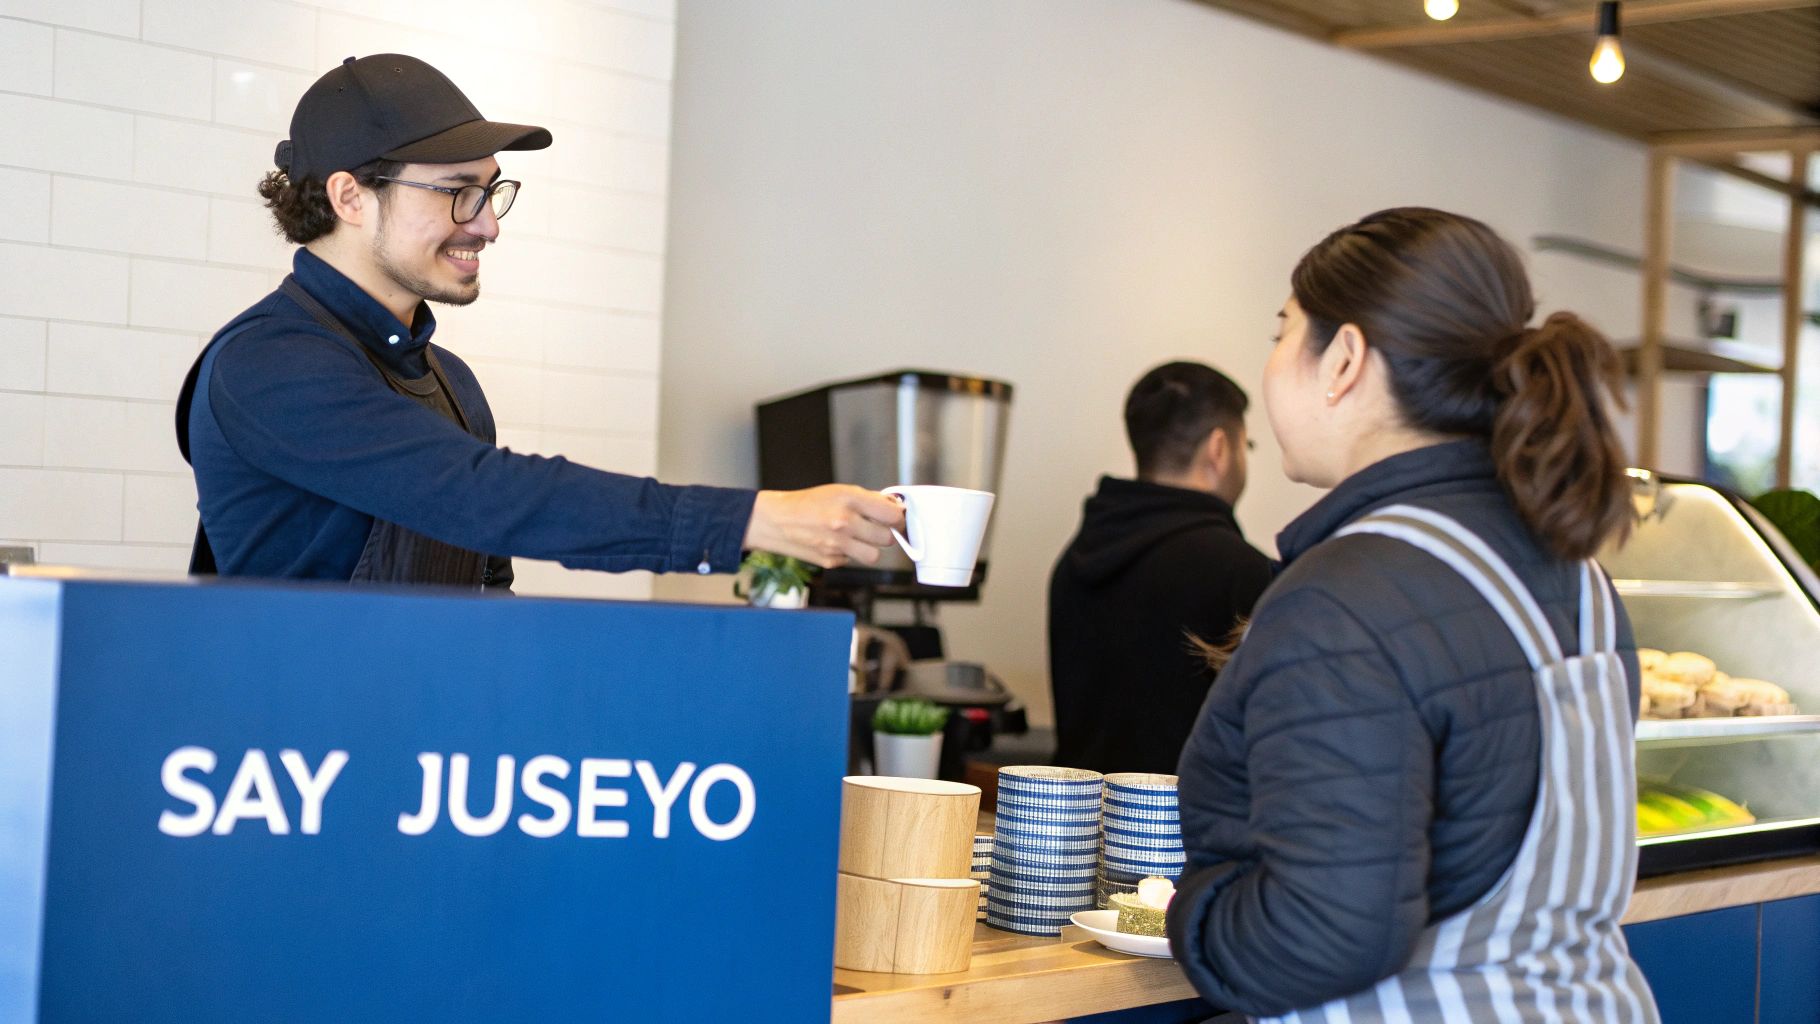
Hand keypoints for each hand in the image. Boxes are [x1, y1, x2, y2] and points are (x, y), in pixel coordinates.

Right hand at [743, 485, 904, 568]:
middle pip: (887, 538)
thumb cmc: (809, 503)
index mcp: (849, 500)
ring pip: (874, 556)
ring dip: (870, 548)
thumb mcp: (839, 491)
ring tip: (858, 538)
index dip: (898, 518)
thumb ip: (869, 500)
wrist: (777, 521)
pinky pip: (853, 561)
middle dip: (885, 534)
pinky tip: (836, 544)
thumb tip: (895, 508)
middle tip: (875, 528)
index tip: (895, 518)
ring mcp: (837, 545)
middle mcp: (844, 523)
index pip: (892, 515)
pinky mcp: (831, 561)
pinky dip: (850, 554)